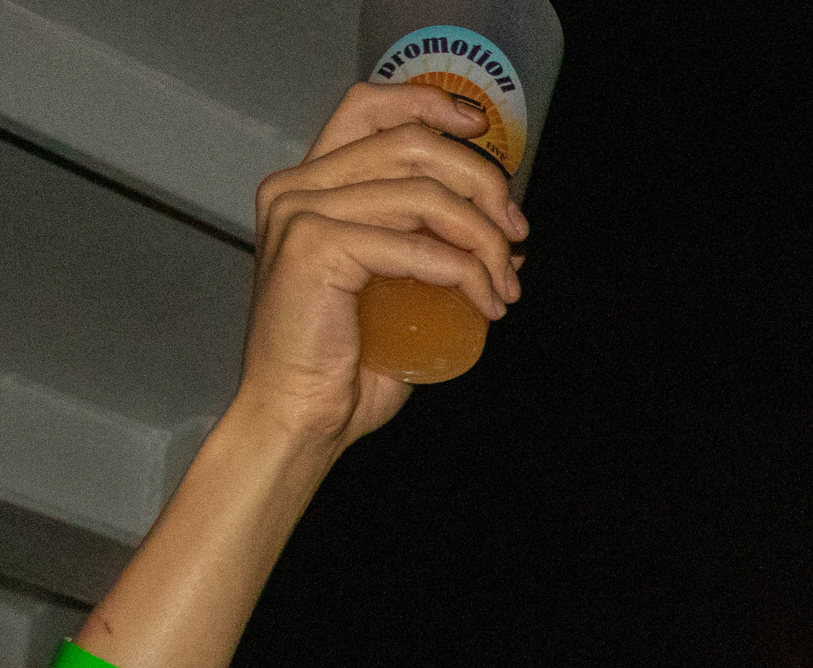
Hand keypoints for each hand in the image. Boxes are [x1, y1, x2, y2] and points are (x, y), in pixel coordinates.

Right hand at [236, 84, 530, 449]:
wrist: (300, 419)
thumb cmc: (345, 368)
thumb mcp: (402, 295)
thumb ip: (440, 256)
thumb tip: (508, 242)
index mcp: (308, 186)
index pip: (368, 107)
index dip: (429, 103)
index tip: (481, 129)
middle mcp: (296, 187)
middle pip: (410, 144)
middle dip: (481, 183)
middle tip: (516, 234)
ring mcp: (299, 213)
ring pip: (422, 195)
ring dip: (483, 240)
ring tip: (505, 286)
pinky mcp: (313, 246)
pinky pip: (415, 245)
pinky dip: (464, 272)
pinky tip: (483, 303)